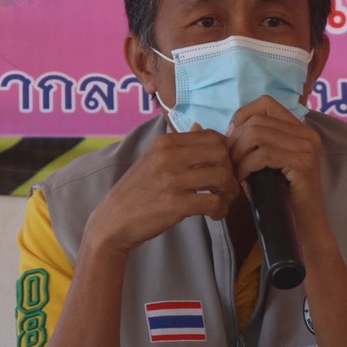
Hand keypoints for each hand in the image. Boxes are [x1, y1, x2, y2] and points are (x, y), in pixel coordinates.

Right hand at [85, 127, 238, 254]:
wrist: (114, 219)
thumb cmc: (137, 191)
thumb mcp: (154, 160)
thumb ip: (179, 146)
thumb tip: (201, 126)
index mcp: (166, 142)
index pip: (213, 137)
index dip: (226, 153)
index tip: (224, 168)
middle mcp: (169, 156)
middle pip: (222, 154)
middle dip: (232, 172)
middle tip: (228, 188)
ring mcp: (172, 179)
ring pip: (223, 177)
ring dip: (230, 192)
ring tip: (223, 201)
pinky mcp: (176, 203)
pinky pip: (214, 202)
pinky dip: (221, 210)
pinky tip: (216, 214)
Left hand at [226, 96, 325, 228]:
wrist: (303, 228)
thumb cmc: (278, 198)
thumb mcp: (262, 164)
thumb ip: (250, 143)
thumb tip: (221, 129)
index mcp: (299, 129)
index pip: (265, 104)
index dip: (241, 117)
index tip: (230, 140)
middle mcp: (307, 133)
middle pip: (257, 120)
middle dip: (234, 140)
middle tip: (227, 162)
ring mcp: (307, 147)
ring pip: (258, 135)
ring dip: (238, 154)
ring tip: (234, 173)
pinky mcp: (303, 163)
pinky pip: (264, 154)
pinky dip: (246, 166)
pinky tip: (241, 180)